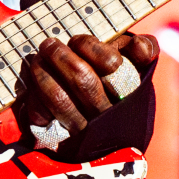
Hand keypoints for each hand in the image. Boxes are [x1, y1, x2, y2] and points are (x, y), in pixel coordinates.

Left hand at [19, 33, 157, 139]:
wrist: (111, 129)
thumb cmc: (118, 81)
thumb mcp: (135, 62)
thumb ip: (144, 49)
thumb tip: (140, 48)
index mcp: (129, 89)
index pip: (111, 64)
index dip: (89, 47)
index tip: (77, 41)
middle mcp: (108, 112)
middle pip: (84, 81)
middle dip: (61, 57)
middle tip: (49, 44)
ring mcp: (85, 128)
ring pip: (61, 100)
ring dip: (44, 75)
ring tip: (39, 58)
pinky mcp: (63, 138)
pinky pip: (44, 118)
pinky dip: (35, 99)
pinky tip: (35, 85)